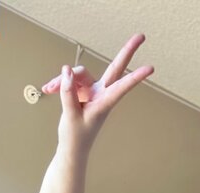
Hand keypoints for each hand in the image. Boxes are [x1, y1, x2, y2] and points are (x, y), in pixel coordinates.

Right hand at [41, 33, 153, 155]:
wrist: (71, 148)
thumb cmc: (75, 137)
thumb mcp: (70, 116)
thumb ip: (68, 92)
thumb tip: (67, 71)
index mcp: (104, 104)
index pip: (121, 87)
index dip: (134, 77)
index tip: (150, 69)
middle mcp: (101, 94)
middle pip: (115, 68)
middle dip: (127, 52)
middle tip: (141, 36)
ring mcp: (93, 91)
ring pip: (80, 73)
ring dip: (63, 80)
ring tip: (50, 89)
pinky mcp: (83, 91)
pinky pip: (71, 80)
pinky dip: (60, 84)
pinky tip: (49, 89)